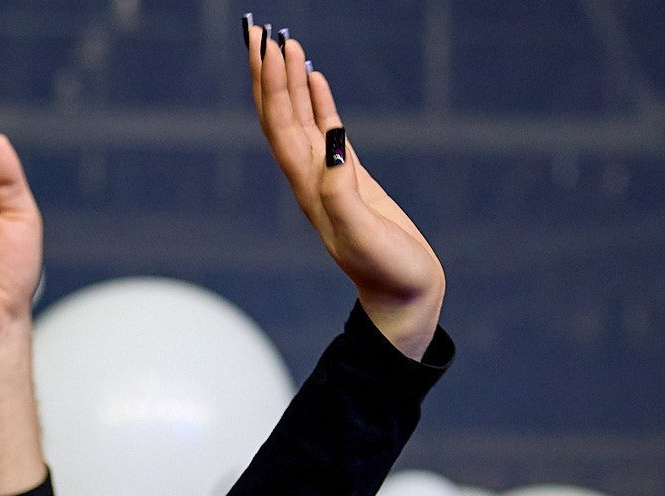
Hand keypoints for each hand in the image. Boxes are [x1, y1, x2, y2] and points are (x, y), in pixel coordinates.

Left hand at [250, 24, 443, 359]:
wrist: (404, 297)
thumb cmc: (388, 271)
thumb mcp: (364, 233)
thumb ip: (343, 191)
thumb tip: (331, 140)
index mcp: (308, 187)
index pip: (277, 123)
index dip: (269, 82)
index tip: (265, 44)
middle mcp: (310, 178)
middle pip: (279, 114)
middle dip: (268, 71)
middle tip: (260, 28)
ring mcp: (329, 177)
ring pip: (300, 117)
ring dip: (288, 79)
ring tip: (283, 40)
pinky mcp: (350, 178)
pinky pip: (327, 129)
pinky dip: (317, 100)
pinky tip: (313, 79)